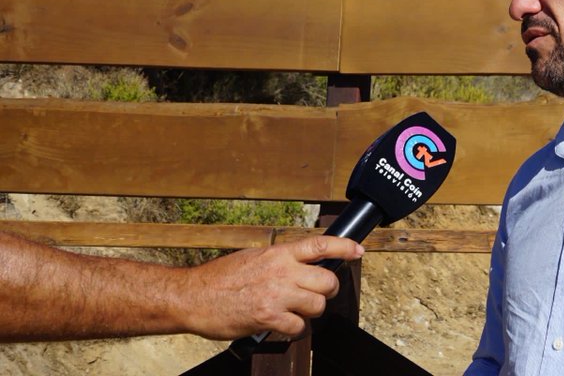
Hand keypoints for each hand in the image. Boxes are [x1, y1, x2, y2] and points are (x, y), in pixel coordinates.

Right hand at [178, 236, 364, 339]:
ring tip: (296, 312)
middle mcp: (282, 272)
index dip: (345, 247)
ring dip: (311, 311)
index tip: (358, 251)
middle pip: (327, 280)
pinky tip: (285, 327)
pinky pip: (299, 327)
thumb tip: (298, 265)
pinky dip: (296, 330)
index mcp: (278, 254)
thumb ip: (279, 260)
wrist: (192, 296)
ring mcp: (276, 295)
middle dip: (328, 290)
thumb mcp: (254, 257)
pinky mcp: (268, 317)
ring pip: (317, 305)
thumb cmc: (219, 278)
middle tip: (319, 295)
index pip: (321, 245)